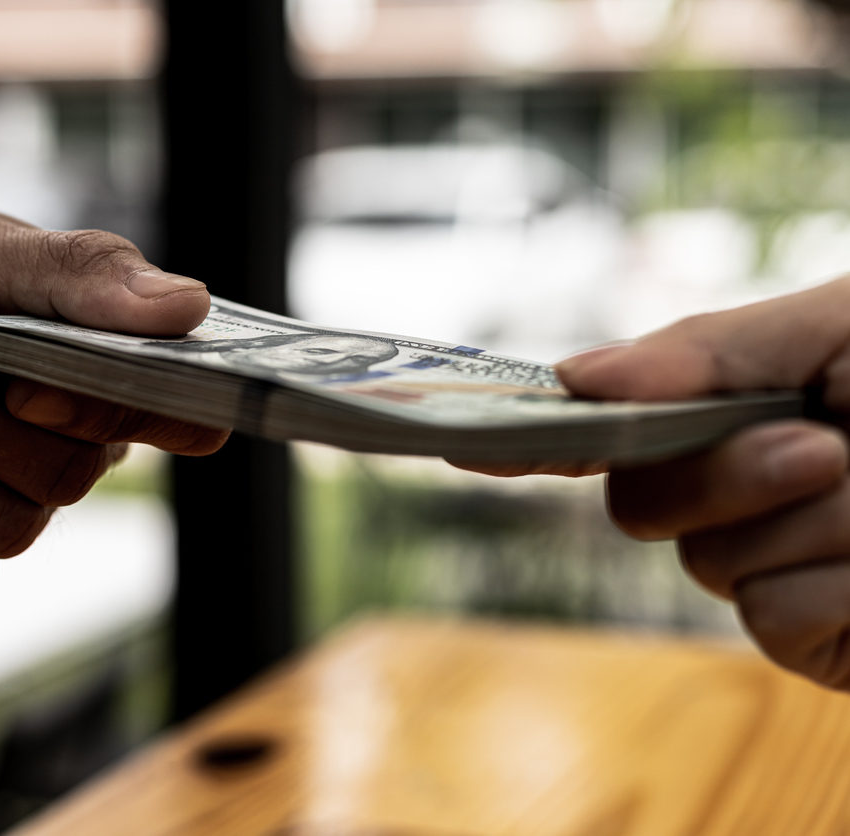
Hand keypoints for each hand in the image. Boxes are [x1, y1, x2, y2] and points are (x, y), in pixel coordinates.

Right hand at [555, 276, 849, 689]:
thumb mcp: (838, 326)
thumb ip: (704, 349)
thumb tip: (573, 375)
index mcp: (736, 413)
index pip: (615, 430)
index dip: (535, 436)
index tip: (457, 440)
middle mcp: (740, 496)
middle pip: (643, 507)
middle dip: (725, 474)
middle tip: (824, 444)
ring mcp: (778, 573)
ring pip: (715, 567)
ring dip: (822, 524)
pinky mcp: (821, 643)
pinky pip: (777, 621)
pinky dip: (847, 585)